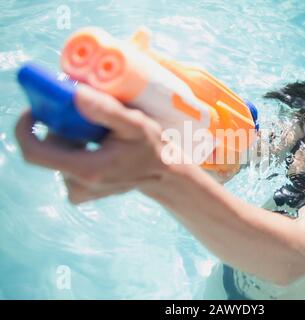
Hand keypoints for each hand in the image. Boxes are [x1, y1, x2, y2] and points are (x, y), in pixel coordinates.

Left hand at [15, 84, 175, 203]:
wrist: (163, 174)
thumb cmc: (151, 147)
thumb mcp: (135, 124)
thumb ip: (105, 110)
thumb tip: (73, 93)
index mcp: (87, 170)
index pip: (34, 152)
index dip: (25, 128)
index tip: (34, 109)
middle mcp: (79, 185)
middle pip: (47, 150)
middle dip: (57, 127)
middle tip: (80, 114)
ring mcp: (80, 192)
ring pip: (56, 156)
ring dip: (67, 138)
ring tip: (96, 132)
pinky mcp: (82, 192)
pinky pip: (64, 165)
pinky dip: (73, 150)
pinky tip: (95, 147)